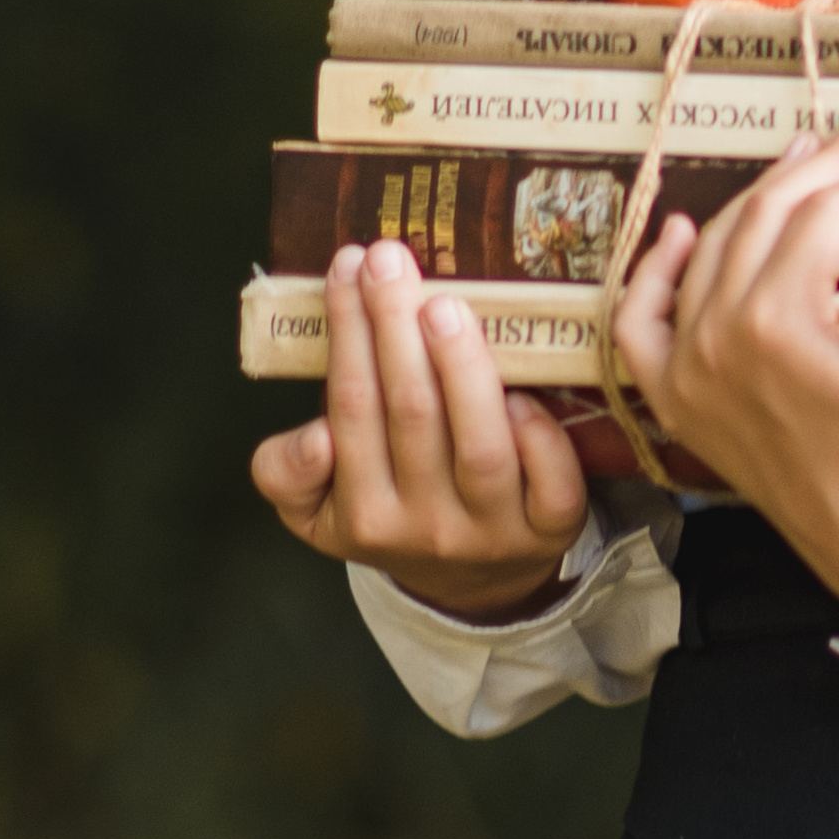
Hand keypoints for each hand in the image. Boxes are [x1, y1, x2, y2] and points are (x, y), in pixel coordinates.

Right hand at [250, 240, 592, 618]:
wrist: (472, 581)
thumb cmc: (391, 511)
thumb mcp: (316, 509)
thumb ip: (288, 474)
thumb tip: (314, 438)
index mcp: (363, 514)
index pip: (351, 408)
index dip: (348, 334)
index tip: (347, 264)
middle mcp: (425, 526)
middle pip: (409, 414)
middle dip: (394, 326)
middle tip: (389, 257)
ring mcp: (493, 529)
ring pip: (479, 446)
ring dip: (462, 368)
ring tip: (444, 303)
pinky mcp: (551, 528)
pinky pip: (551, 483)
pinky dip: (539, 436)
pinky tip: (524, 388)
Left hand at [613, 108, 838, 630]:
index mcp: (776, 324)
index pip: (825, 215)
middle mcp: (714, 338)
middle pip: (768, 217)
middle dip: (826, 164)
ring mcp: (686, 367)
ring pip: (716, 247)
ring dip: (762, 194)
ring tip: (811, 156)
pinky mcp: (676, 395)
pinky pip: (642, 321)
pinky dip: (656, 271)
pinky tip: (680, 230)